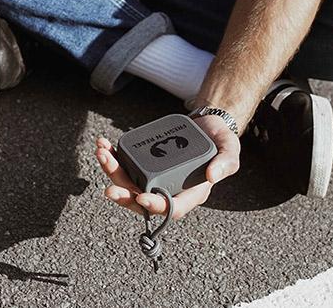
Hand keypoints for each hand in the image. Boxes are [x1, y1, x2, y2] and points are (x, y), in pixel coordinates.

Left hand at [94, 115, 239, 218]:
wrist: (208, 124)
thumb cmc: (221, 141)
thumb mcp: (230, 150)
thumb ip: (225, 163)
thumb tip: (213, 176)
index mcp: (190, 194)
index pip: (171, 208)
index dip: (155, 206)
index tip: (141, 198)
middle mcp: (167, 189)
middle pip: (141, 199)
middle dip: (123, 194)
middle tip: (110, 189)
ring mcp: (153, 176)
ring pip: (128, 181)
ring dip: (112, 171)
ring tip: (102, 154)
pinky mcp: (144, 162)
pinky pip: (124, 164)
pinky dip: (112, 156)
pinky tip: (103, 145)